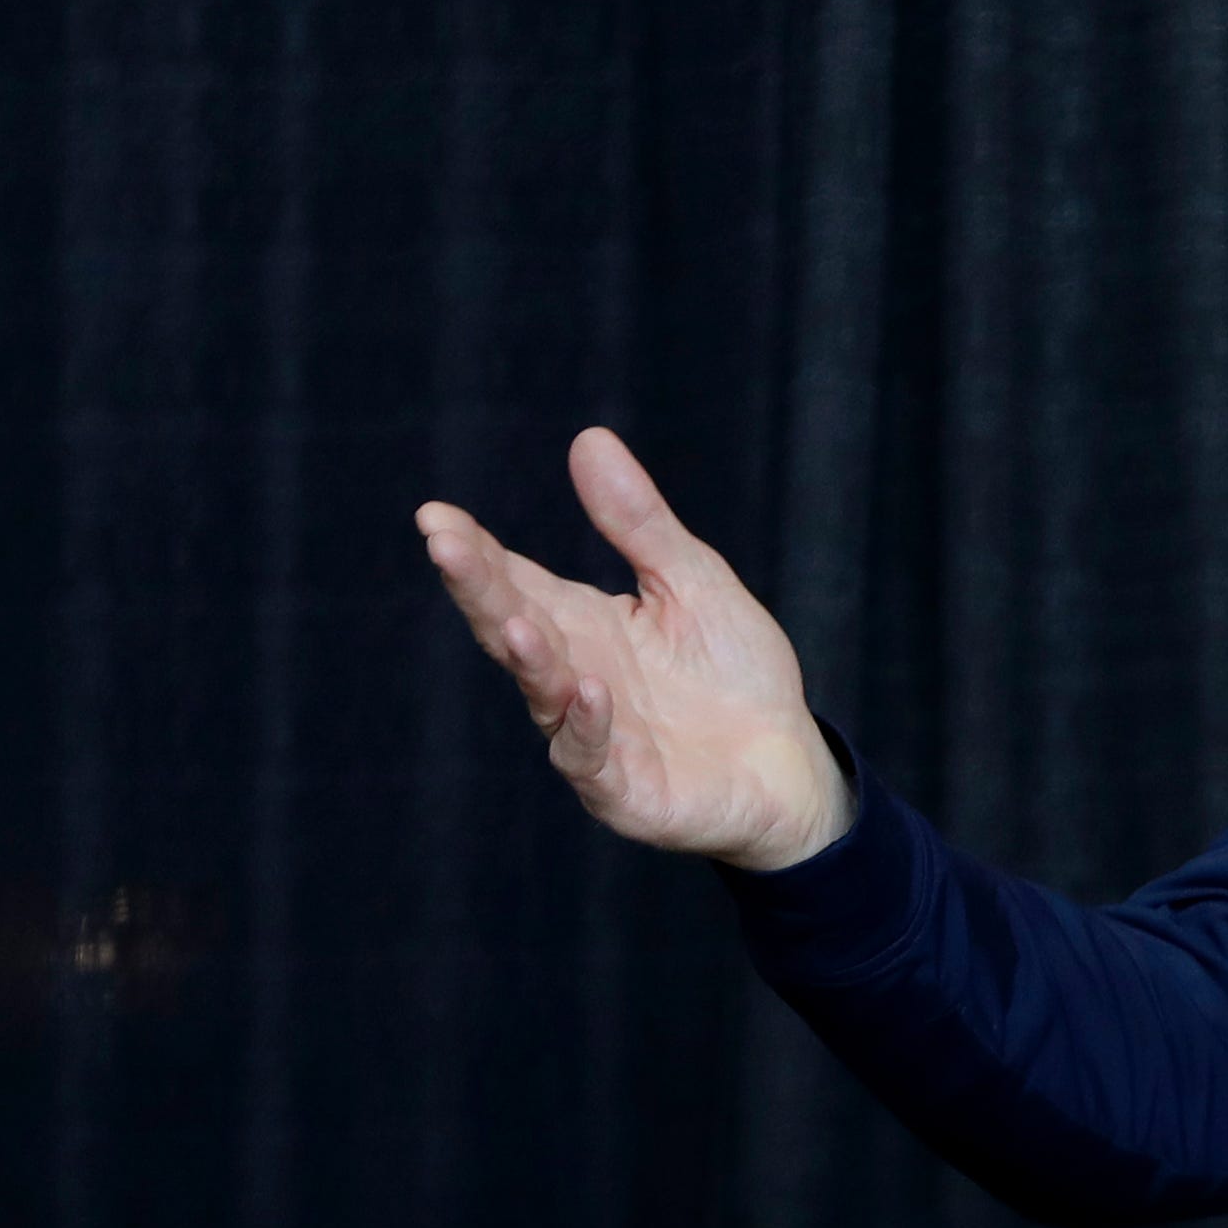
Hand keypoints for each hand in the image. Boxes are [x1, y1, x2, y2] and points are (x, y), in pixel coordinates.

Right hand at [418, 428, 850, 870]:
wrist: (791, 765)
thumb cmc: (736, 674)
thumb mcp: (693, 582)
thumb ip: (640, 524)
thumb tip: (589, 438)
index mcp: (581, 625)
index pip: (514, 582)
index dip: (474, 552)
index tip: (435, 516)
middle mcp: (572, 676)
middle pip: (511, 628)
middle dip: (478, 589)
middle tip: (444, 544)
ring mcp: (592, 736)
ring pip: (543, 695)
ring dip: (527, 660)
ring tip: (512, 622)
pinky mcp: (624, 789)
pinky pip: (592, 758)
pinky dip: (587, 726)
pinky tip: (589, 689)